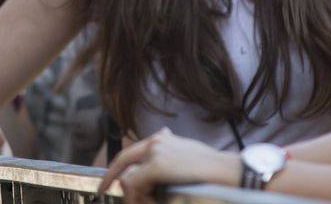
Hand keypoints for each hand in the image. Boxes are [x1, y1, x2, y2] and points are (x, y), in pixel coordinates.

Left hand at [97, 128, 240, 203]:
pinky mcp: (157, 165)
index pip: (131, 151)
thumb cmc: (212, 167)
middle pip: (123, 159)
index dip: (117, 166)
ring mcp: (155, 152)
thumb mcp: (187, 152)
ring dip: (133, 195)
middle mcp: (156, 141)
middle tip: (104, 190)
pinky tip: (149, 203)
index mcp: (162, 139)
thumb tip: (163, 134)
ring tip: (145, 203)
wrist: (226, 171)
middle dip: (112, 177)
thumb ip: (172, 147)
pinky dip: (137, 197)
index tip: (110, 179)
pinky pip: (134, 184)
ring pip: (128, 176)